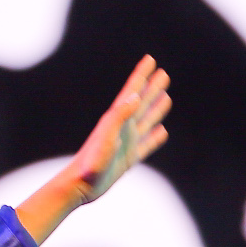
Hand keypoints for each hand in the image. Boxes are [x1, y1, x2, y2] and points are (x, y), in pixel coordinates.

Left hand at [15, 56, 171, 242]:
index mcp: (116, 119)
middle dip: (152, 88)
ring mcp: (126, 143)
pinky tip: (163, 132)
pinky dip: (156, 138)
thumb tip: (136, 96)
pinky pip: (147, 145)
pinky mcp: (129, 159)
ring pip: (146, 121)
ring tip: (166, 97)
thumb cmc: (90, 163)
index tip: (150, 59)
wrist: (79, 186)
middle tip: (163, 73)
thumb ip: (119, 116)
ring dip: (156, 108)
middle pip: (142, 103)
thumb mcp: (106, 137)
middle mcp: (122, 128)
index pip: (132, 92)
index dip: (141, 75)